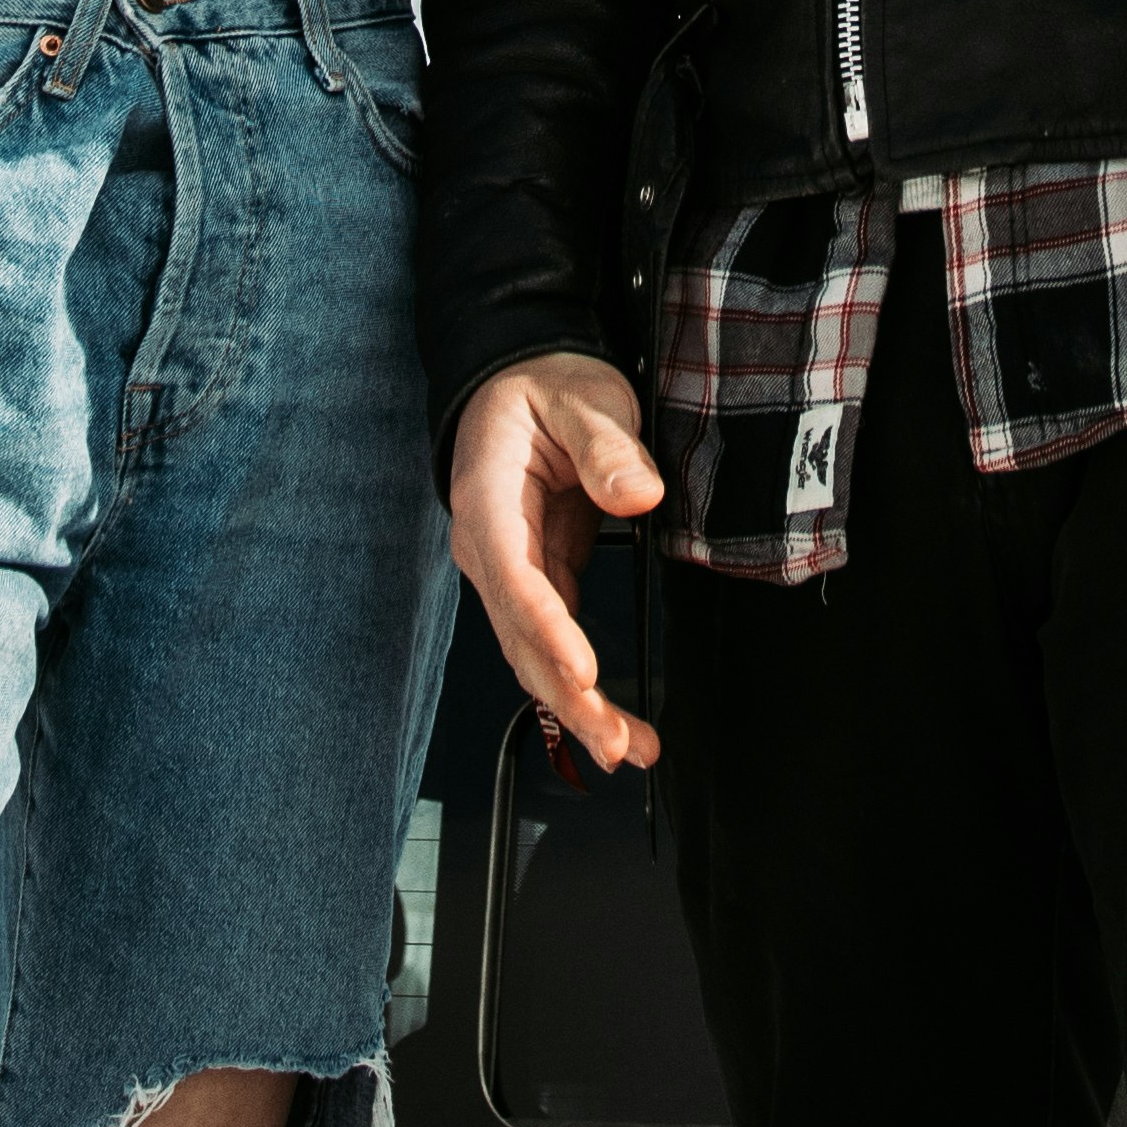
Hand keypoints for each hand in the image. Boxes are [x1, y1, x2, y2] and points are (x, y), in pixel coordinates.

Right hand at [448, 357, 666, 770]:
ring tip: (625, 748)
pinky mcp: (538, 577)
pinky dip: (579, 683)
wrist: (519, 378)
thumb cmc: (543, 384)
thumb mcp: (582, 396)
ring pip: (533, 652)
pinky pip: (552, 641)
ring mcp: (510, 568)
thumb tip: (639, 494)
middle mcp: (488, 547)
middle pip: (520, 636)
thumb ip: (607, 445)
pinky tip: (613, 718)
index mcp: (487, 499)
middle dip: (565, 695)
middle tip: (614, 741)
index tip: (582, 670)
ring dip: (575, 704)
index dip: (547, 629)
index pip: (513, 577)